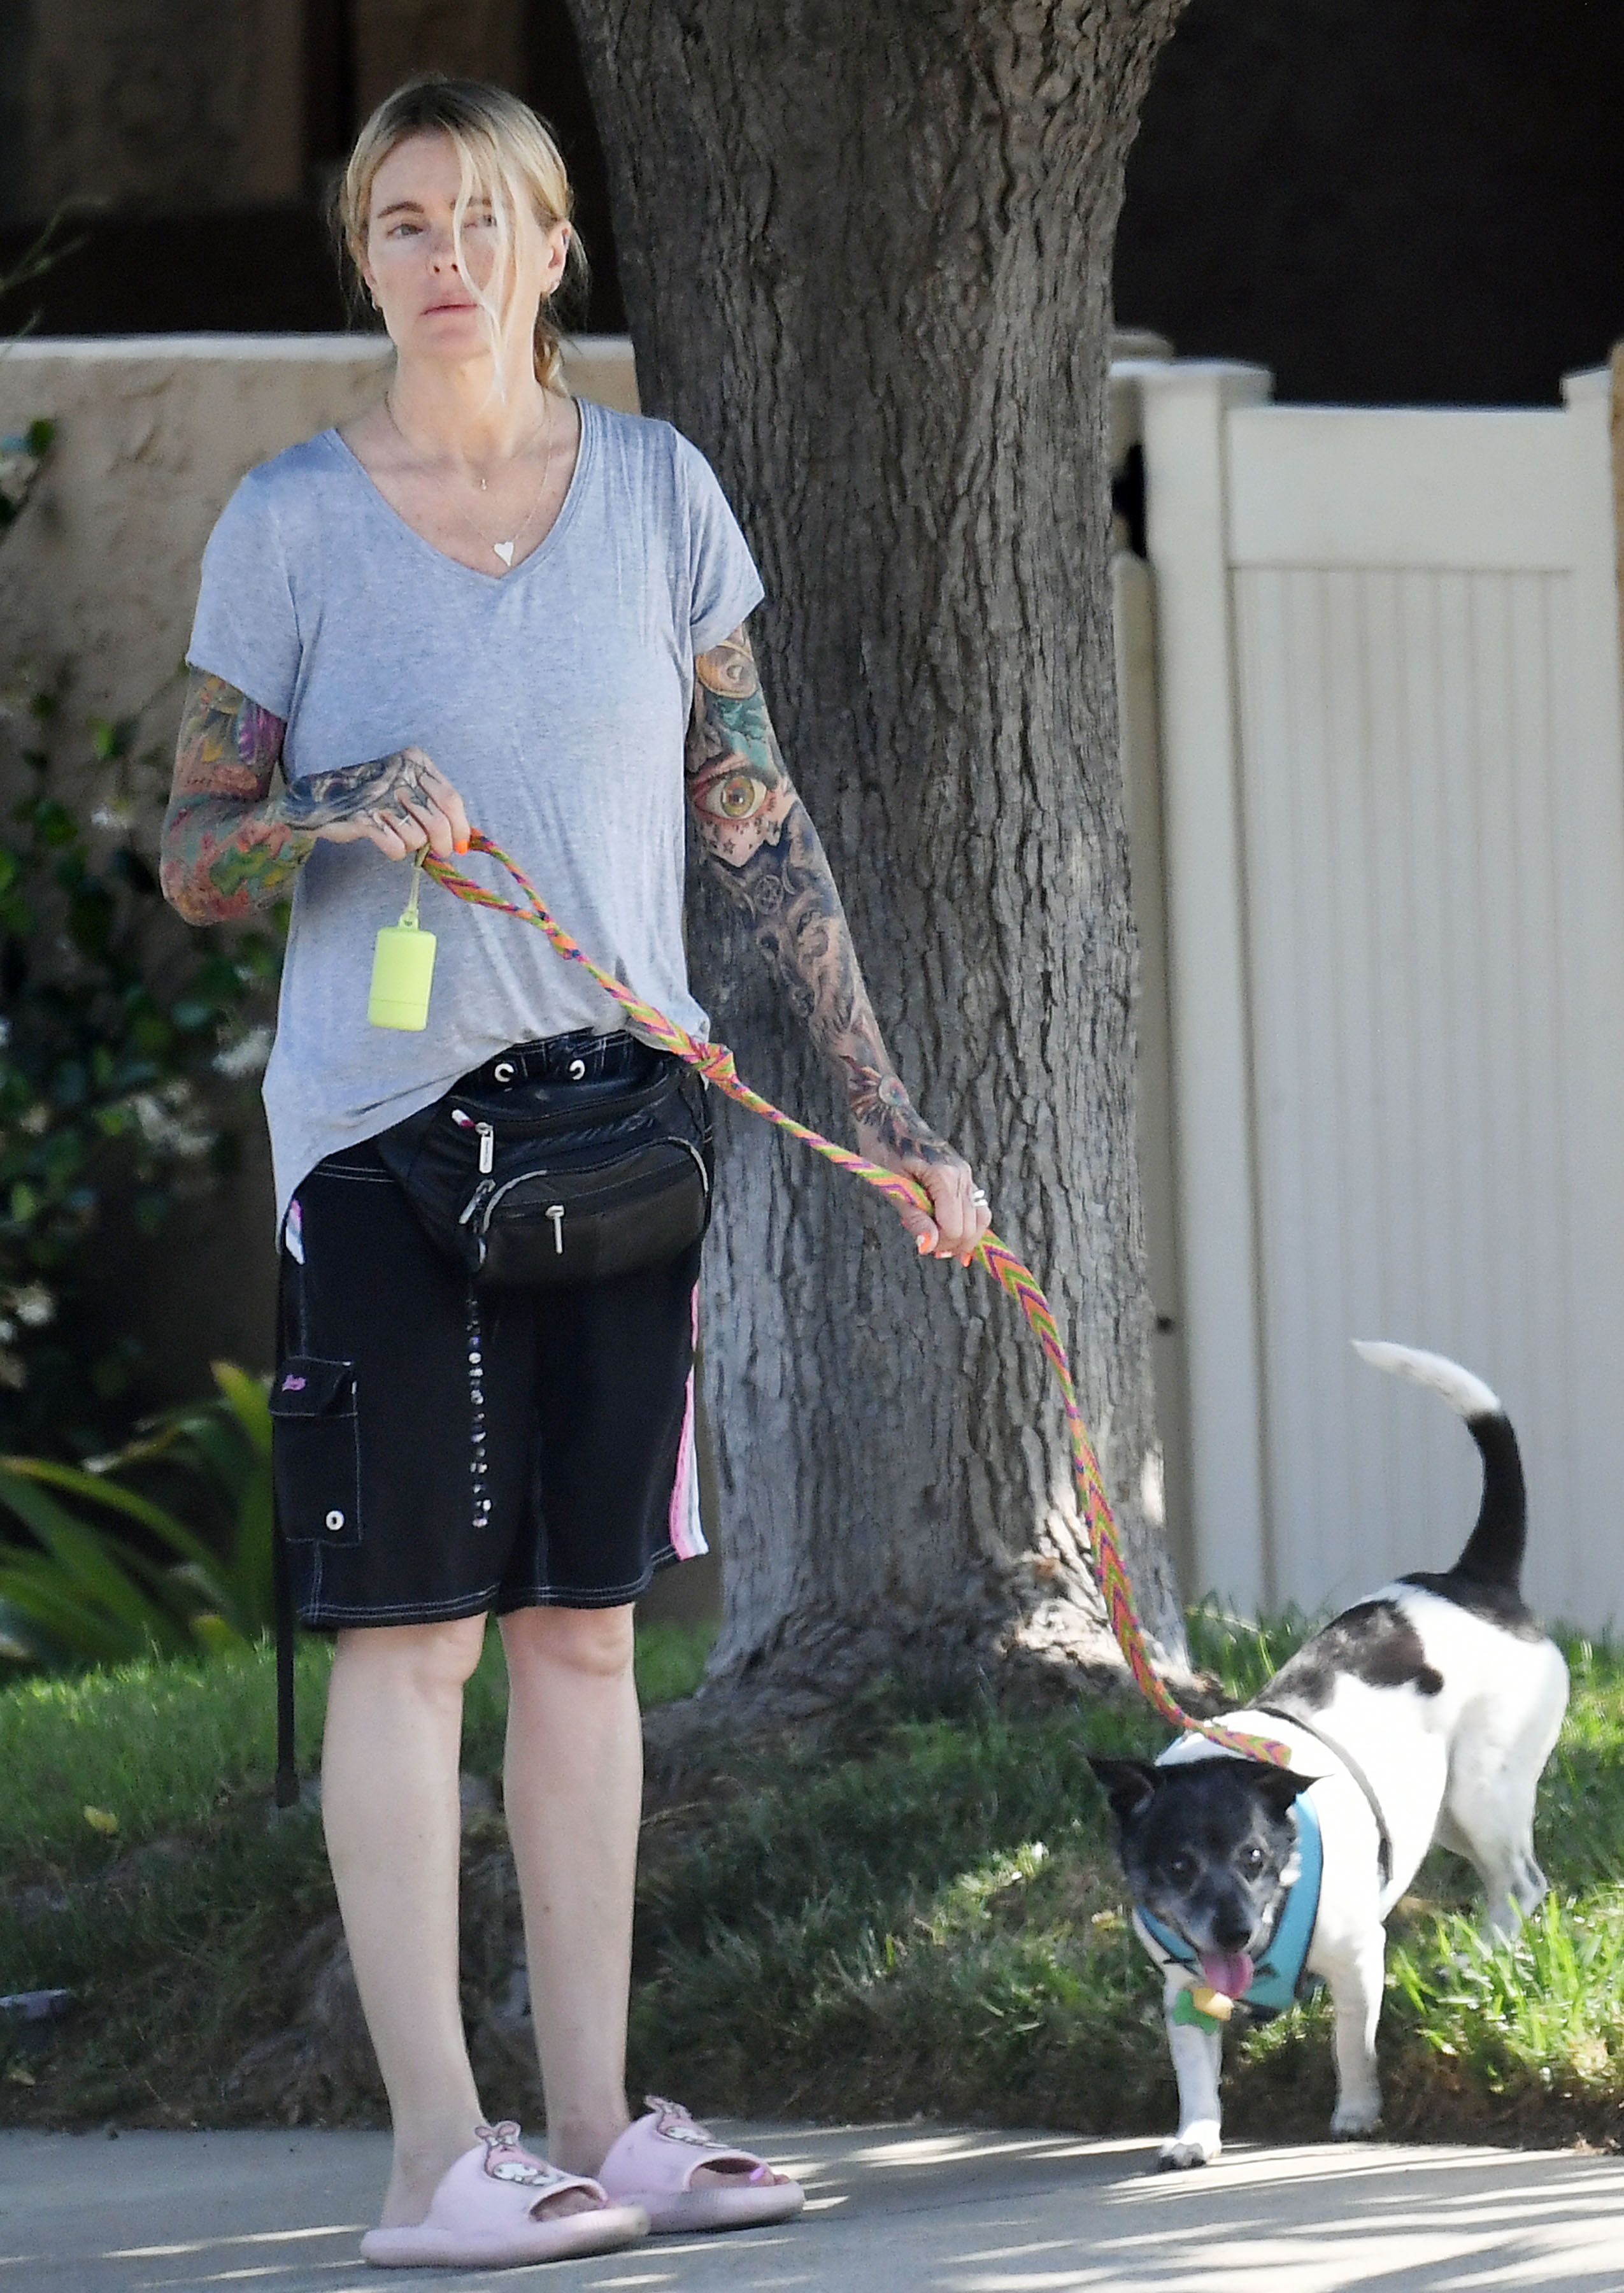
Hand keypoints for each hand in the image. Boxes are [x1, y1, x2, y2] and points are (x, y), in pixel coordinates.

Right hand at [275, 746, 471, 860]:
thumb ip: (436, 805)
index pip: (451, 798)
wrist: (322, 796)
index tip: (461, 844)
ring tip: (402, 839)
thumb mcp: (408, 786)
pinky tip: (388, 843)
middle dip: (443, 844)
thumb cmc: (374, 795)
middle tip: (438, 852)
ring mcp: (380, 795)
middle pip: (439, 821)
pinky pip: (395, 846)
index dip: (461, 827)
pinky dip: (395, 852)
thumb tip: (464, 840)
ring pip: (418, 837)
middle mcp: (399, 774)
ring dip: (414, 847)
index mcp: (415, 761)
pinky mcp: (363, 818)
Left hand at [853, 1079, 991, 1266]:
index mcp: (944, 1177)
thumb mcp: (892, 1187)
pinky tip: (948, 1229)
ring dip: (961, 1236)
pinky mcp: (964, 1174)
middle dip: (951, 1244)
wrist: (889, 1116)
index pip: (955, 1228)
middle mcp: (962, 1175)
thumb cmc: (884, 1149)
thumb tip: (928, 1248)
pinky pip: (975, 1206)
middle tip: (927, 1245)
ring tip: (938, 1238)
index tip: (922, 1246)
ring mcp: (966, 1173)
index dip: (940, 1244)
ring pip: (980, 1218)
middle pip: (970, 1227)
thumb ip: (914, 1218)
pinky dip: (966, 1223)